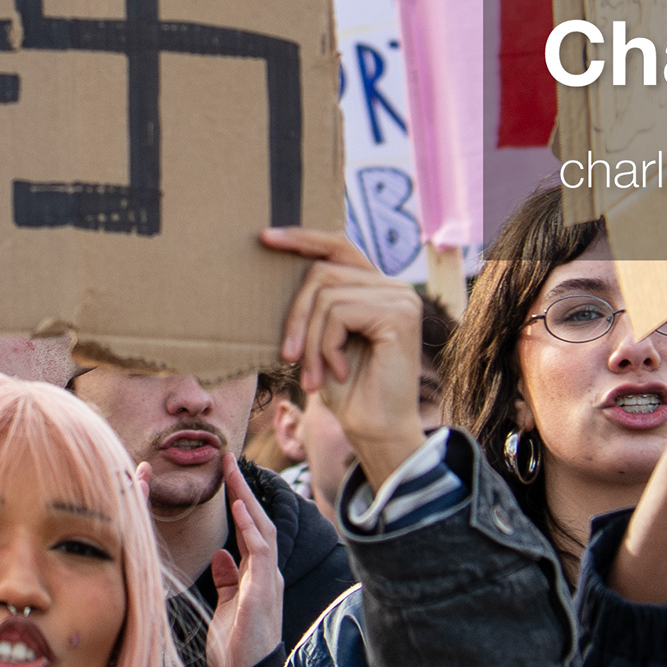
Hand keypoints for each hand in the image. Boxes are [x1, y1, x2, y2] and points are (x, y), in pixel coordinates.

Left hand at [200, 457, 284, 666]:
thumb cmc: (236, 649)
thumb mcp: (227, 607)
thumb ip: (227, 580)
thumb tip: (222, 556)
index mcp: (257, 576)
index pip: (249, 529)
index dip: (238, 502)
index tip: (226, 476)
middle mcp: (267, 573)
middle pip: (258, 521)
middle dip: (244, 490)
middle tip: (228, 460)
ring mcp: (268, 580)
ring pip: (263, 528)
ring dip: (247, 499)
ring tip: (232, 472)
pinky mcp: (264, 590)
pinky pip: (260, 551)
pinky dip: (249, 527)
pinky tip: (237, 508)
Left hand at [263, 224, 426, 487]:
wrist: (376, 429)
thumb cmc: (346, 389)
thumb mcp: (322, 338)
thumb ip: (316, 304)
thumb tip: (279, 267)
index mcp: (375, 288)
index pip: (337, 246)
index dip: (302, 238)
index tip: (266, 238)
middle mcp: (393, 287)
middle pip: (322, 271)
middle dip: (295, 316)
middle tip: (286, 357)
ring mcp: (399, 298)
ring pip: (325, 295)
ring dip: (309, 341)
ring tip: (314, 374)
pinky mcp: (399, 315)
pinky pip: (338, 314)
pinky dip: (325, 347)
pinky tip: (337, 374)